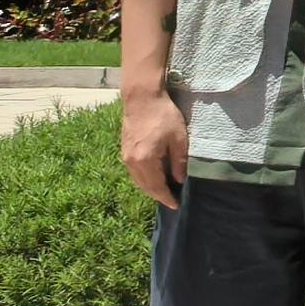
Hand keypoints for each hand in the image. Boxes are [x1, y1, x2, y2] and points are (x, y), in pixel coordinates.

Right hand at [120, 88, 189, 209]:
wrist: (142, 99)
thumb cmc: (164, 116)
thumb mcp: (179, 138)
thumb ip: (179, 161)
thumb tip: (180, 180)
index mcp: (145, 160)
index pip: (156, 186)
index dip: (166, 198)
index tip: (176, 206)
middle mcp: (132, 161)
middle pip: (145, 186)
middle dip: (158, 196)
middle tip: (171, 202)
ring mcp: (126, 156)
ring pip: (138, 180)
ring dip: (150, 188)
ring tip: (164, 193)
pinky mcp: (125, 150)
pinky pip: (134, 172)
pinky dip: (144, 179)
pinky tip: (154, 178)